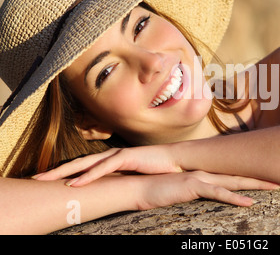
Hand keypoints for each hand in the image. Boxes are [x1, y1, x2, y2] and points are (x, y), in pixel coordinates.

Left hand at [33, 146, 180, 185]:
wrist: (175, 161)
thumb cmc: (155, 169)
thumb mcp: (132, 177)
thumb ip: (118, 181)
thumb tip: (108, 192)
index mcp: (110, 160)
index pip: (83, 166)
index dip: (64, 172)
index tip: (48, 181)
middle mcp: (110, 155)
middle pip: (78, 162)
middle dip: (56, 170)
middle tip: (36, 178)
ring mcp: (118, 155)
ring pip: (86, 163)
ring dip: (65, 171)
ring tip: (47, 179)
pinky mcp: (127, 158)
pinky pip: (104, 167)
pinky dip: (88, 175)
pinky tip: (76, 182)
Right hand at [134, 171, 279, 209]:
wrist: (138, 185)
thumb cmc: (157, 189)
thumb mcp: (179, 190)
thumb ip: (193, 190)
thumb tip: (203, 193)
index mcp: (205, 175)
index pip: (232, 175)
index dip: (250, 175)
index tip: (266, 176)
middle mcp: (206, 174)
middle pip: (240, 175)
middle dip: (262, 177)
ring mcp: (201, 179)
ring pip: (234, 182)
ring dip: (256, 184)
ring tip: (276, 186)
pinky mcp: (193, 186)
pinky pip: (218, 193)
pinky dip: (234, 197)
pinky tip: (249, 202)